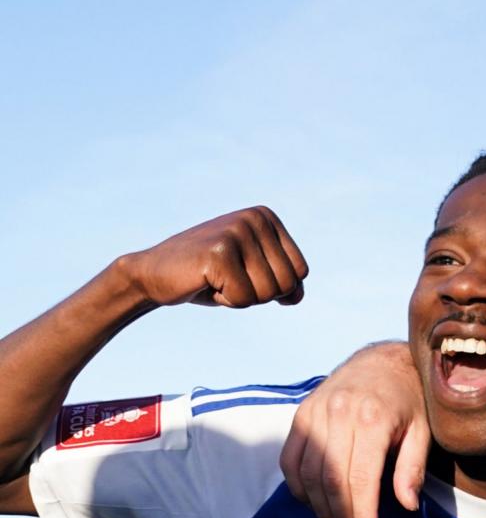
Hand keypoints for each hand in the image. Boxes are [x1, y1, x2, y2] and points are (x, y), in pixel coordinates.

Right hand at [120, 206, 306, 307]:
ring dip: (241, 297)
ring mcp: (236, 232)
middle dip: (258, 294)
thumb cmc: (208, 277)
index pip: (300, 271)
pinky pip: (243, 298)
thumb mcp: (253, 276)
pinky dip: (225, 300)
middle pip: (287, 283)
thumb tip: (297, 296)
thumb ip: (283, 283)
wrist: (153, 274)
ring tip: (216, 280)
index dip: (275, 287)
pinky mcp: (218, 252)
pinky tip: (205, 282)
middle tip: (227, 279)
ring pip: (267, 293)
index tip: (244, 274)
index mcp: (266, 217)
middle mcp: (254, 218)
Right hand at [279, 342, 428, 517]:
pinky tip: (315, 503)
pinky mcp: (301, 414)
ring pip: (307, 473)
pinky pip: (290, 460)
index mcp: (373, 418)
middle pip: (330, 480)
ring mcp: (315, 412)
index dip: (360, 514)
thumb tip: (407, 505)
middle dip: (339, 517)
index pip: (360, 478)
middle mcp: (339, 414)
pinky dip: (298, 486)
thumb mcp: (423, 430)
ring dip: (319, 508)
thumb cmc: (409, 399)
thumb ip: (413, 468)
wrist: (383, 360)